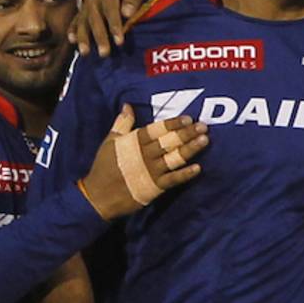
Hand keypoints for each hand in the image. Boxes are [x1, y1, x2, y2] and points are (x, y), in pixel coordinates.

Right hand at [70, 0, 159, 56]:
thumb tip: (127, 13)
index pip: (110, 8)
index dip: (114, 25)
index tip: (119, 42)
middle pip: (95, 17)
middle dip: (99, 36)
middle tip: (104, 53)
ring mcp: (88, 1)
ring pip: (84, 20)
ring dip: (83, 37)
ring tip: (84, 52)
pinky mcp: (85, 8)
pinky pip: (76, 19)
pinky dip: (73, 29)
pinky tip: (71, 40)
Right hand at [81, 104, 207, 220]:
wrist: (98, 197)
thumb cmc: (104, 167)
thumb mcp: (110, 142)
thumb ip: (122, 123)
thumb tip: (128, 105)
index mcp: (134, 142)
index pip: (156, 130)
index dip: (172, 124)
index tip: (187, 118)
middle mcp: (145, 156)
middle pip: (169, 142)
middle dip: (187, 133)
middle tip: (203, 126)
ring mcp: (151, 172)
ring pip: (174, 158)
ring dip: (190, 149)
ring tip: (205, 140)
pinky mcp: (154, 188)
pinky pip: (173, 180)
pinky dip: (185, 174)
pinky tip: (198, 168)